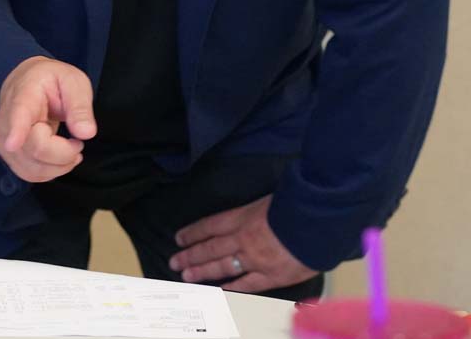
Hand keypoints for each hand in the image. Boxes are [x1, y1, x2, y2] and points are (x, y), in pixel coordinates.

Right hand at [0, 56, 95, 182]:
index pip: (17, 115)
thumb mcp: (73, 82)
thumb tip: (86, 133)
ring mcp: (3, 140)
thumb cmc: (52, 81)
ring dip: (60, 165)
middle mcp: (6, 120)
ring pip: (33, 168)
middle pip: (35, 149)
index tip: (12, 144)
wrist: (26, 82)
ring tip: (71, 147)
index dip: (16, 132)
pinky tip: (59, 157)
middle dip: (65, 152)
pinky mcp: (7, 155)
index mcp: (23, 96)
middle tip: (78, 141)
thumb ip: (80, 107)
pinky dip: (51, 171)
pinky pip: (30, 174)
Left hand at [169, 195, 318, 292]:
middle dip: (190, 255)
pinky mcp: (272, 276)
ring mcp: (255, 259)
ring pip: (222, 267)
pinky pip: (248, 284)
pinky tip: (220, 291)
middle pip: (210, 248)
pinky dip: (233, 288)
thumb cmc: (296, 205)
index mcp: (241, 217)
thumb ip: (252, 211)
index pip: (209, 226)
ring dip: (203, 271)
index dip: (193, 232)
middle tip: (174, 261)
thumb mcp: (267, 200)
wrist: (318, 222)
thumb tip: (246, 215)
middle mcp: (242, 239)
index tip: (179, 238)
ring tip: (187, 275)